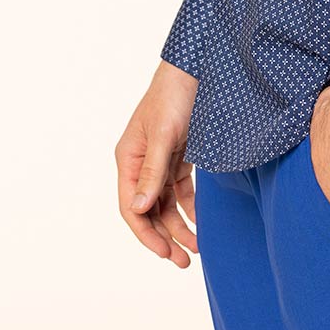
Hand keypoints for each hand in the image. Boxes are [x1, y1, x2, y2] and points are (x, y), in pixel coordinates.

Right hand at [115, 60, 199, 267]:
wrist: (198, 68)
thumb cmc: (174, 96)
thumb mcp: (163, 135)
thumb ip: (151, 172)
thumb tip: (137, 210)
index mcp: (128, 158)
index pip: (131, 207)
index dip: (146, 235)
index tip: (165, 254)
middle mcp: (141, 162)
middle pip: (148, 211)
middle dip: (164, 238)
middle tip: (184, 261)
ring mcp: (160, 160)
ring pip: (165, 204)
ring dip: (178, 227)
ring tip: (196, 249)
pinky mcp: (179, 155)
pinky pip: (181, 190)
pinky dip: (190, 207)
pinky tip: (200, 222)